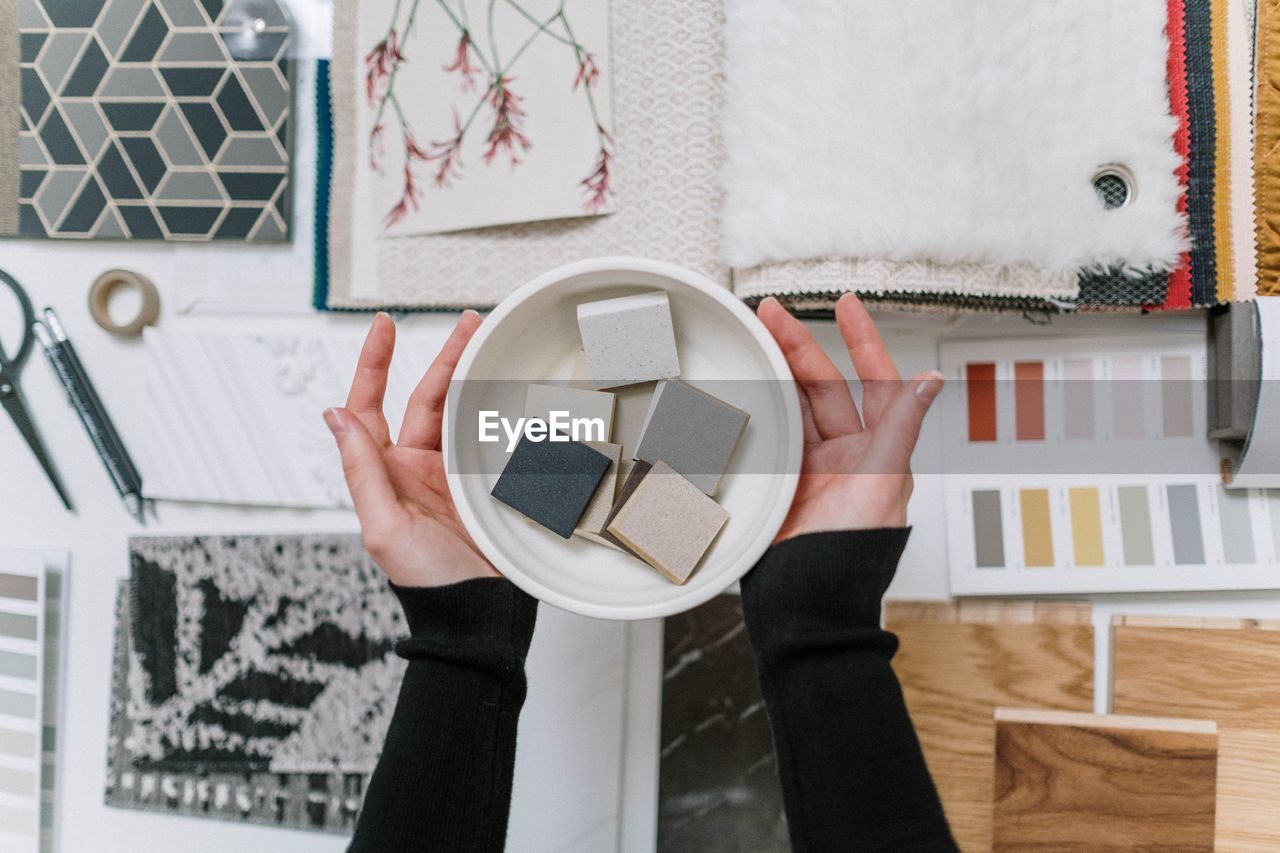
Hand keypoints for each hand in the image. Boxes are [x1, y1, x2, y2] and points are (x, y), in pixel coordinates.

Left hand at [325, 312, 498, 586]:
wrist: (478, 614)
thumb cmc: (427, 584)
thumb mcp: (385, 528)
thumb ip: (363, 471)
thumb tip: (335, 417)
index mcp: (385, 474)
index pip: (368, 407)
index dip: (373, 365)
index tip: (384, 327)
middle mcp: (416, 469)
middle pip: (425, 399)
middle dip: (445, 358)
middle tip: (469, 324)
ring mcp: (453, 476)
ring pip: (461, 412)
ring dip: (473, 378)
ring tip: (492, 345)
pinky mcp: (487, 485)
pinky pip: (491, 438)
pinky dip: (499, 411)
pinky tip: (512, 390)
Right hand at [756, 294, 943, 539]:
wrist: (809, 602)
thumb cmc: (854, 556)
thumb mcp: (883, 483)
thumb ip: (900, 430)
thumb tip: (929, 384)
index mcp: (878, 452)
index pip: (875, 382)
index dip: (863, 342)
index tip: (847, 307)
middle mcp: (844, 456)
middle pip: (820, 387)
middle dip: (798, 347)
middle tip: (771, 314)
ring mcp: (808, 469)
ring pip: (790, 406)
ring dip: (773, 374)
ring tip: (752, 342)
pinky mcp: (776, 485)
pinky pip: (764, 437)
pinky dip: (752, 412)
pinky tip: (739, 392)